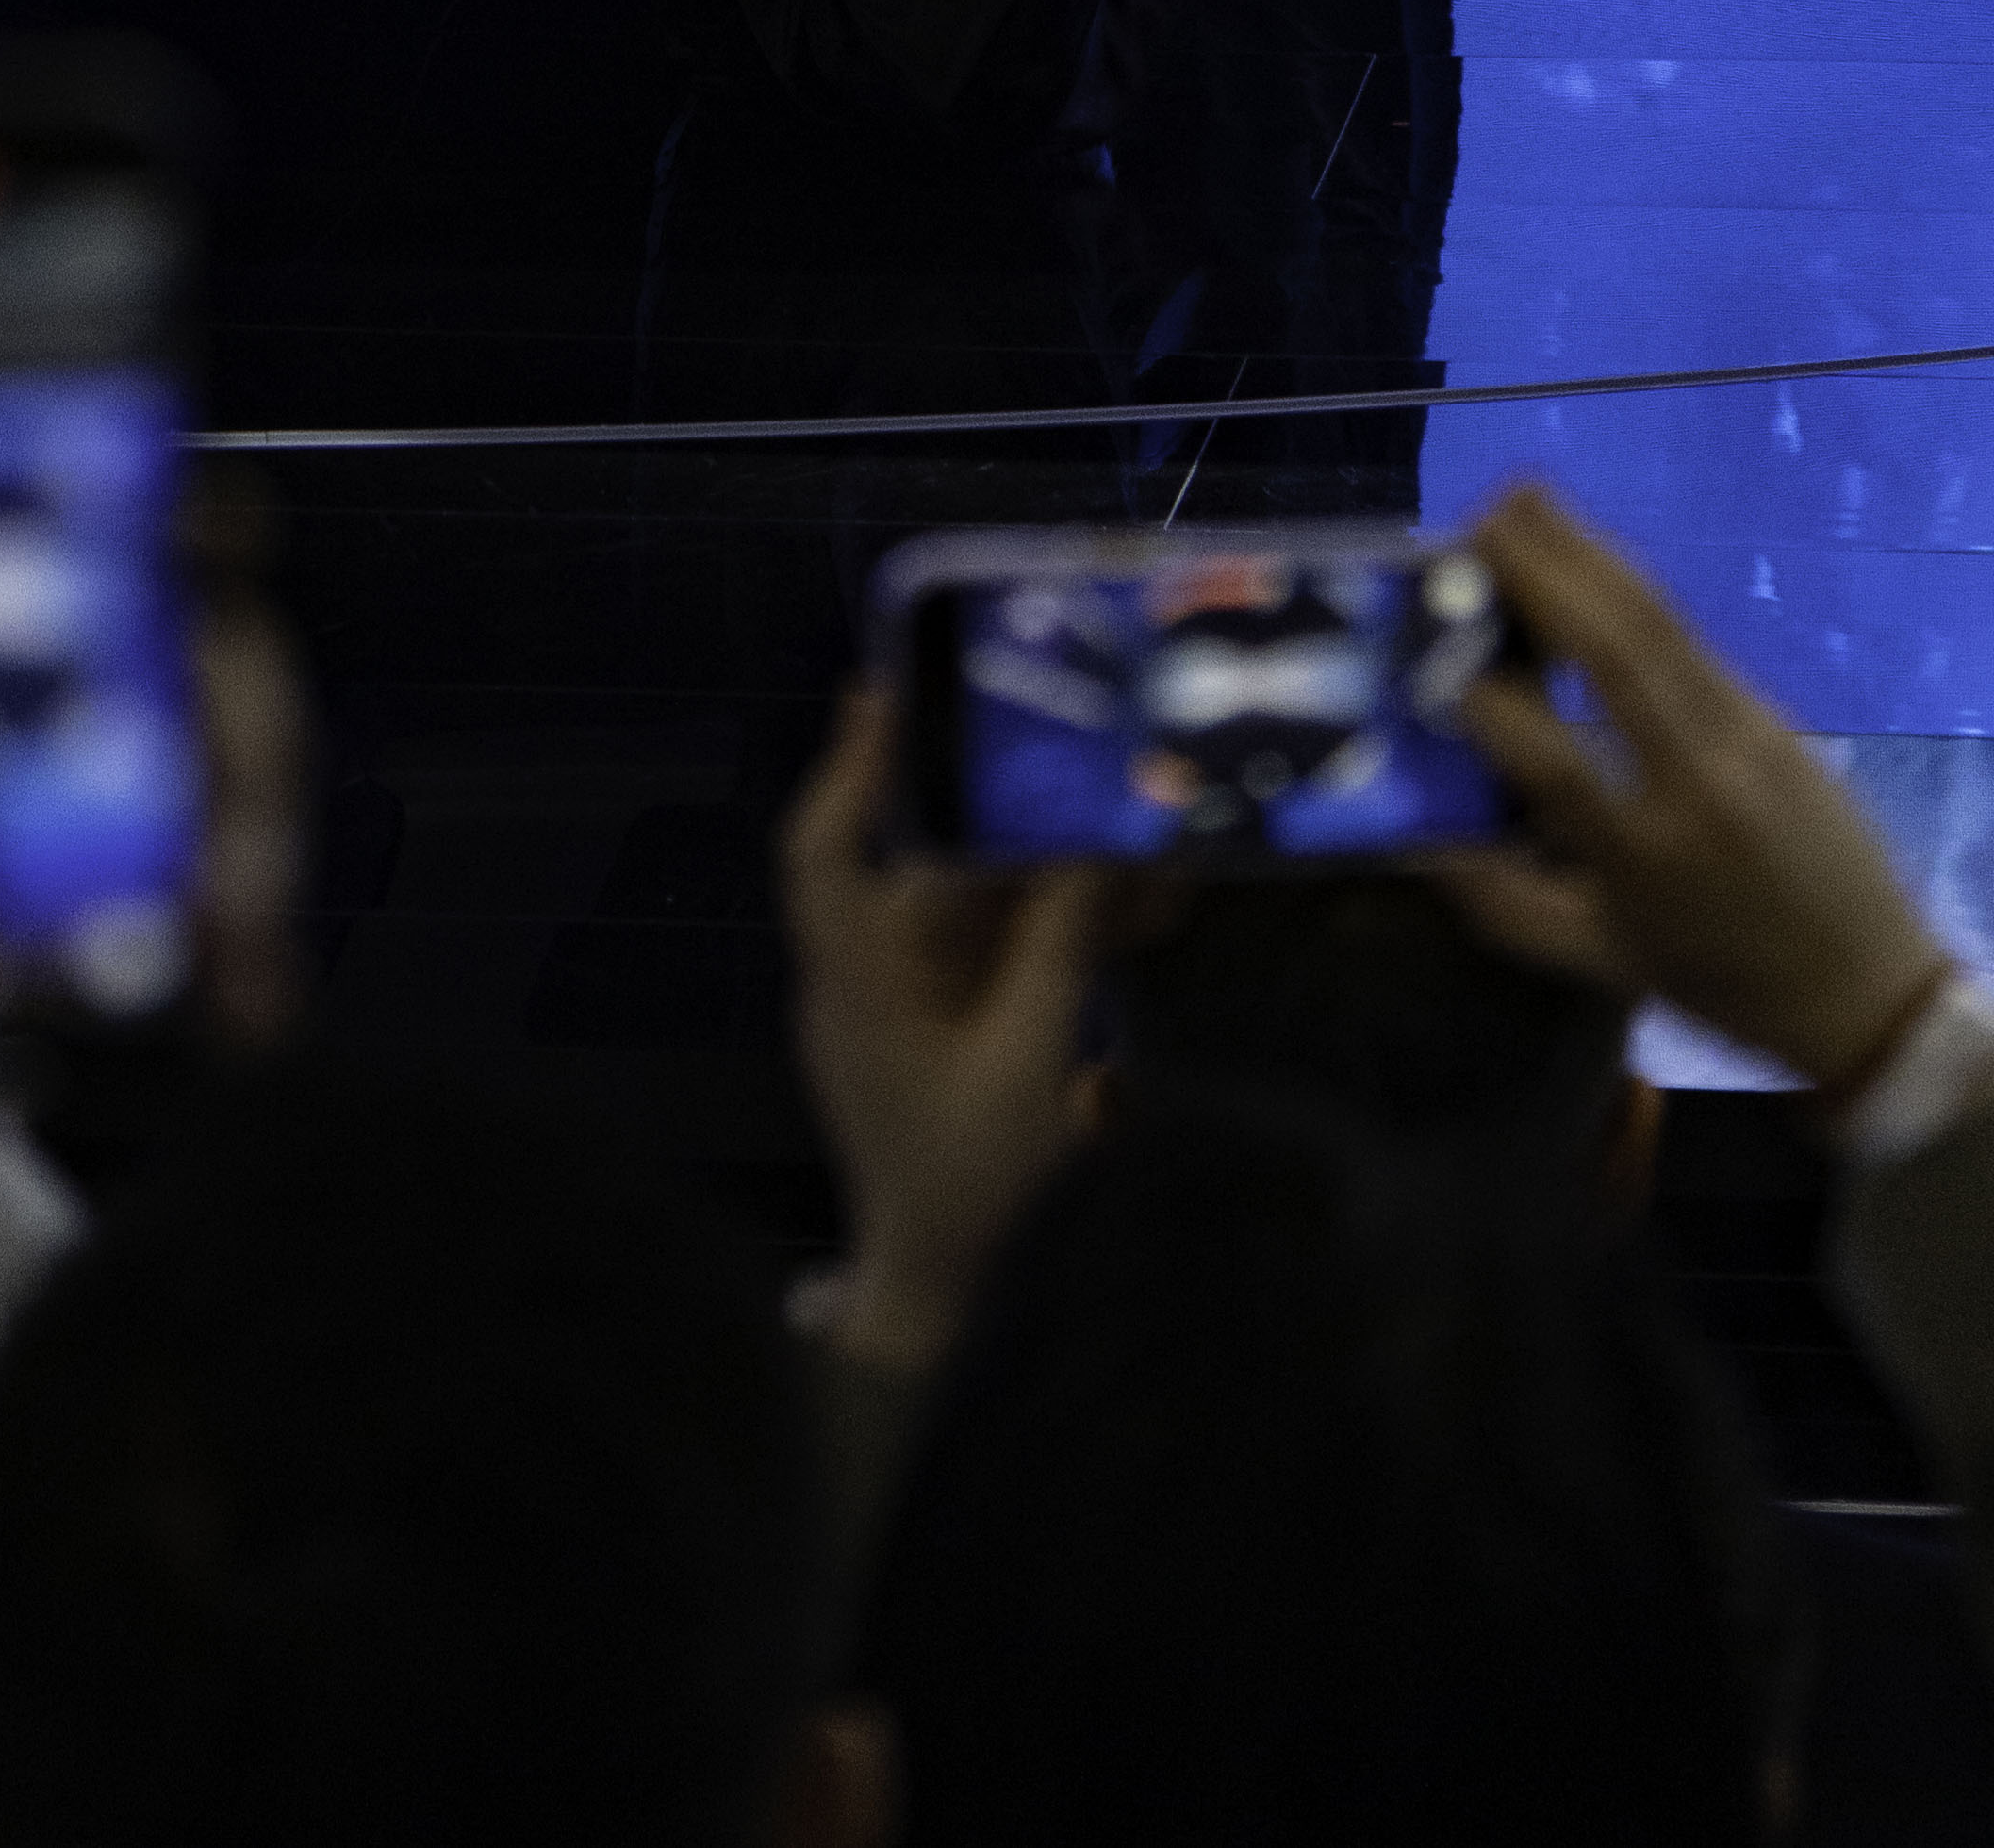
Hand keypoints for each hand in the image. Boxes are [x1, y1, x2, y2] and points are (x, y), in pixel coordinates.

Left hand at [778, 677, 1106, 1377]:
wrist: (952, 1307)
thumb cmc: (971, 1192)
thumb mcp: (1027, 1067)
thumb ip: (1059, 949)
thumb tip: (1096, 843)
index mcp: (858, 981)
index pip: (826, 851)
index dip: (852, 764)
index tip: (883, 685)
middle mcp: (874, 978)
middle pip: (940, 870)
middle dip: (1028, 828)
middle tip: (1108, 772)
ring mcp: (917, 1006)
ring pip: (992, 911)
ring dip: (1070, 887)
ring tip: (1167, 868)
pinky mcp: (961, 1033)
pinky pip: (1011, 960)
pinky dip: (1069, 938)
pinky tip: (1148, 921)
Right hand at [1457, 477, 1955, 1102]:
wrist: (1873, 993)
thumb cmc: (1730, 989)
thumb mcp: (1612, 966)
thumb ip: (1508, 907)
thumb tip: (1420, 848)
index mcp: (1648, 859)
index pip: (1550, 759)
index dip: (1485, 704)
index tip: (1431, 665)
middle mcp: (1698, 783)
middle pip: (1614, 653)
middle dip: (1543, 574)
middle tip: (1477, 519)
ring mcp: (1747, 740)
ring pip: (1659, 625)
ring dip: (1589, 553)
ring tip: (1526, 499)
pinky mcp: (1775, 719)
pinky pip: (1691, 641)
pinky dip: (1633, 592)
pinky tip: (1594, 561)